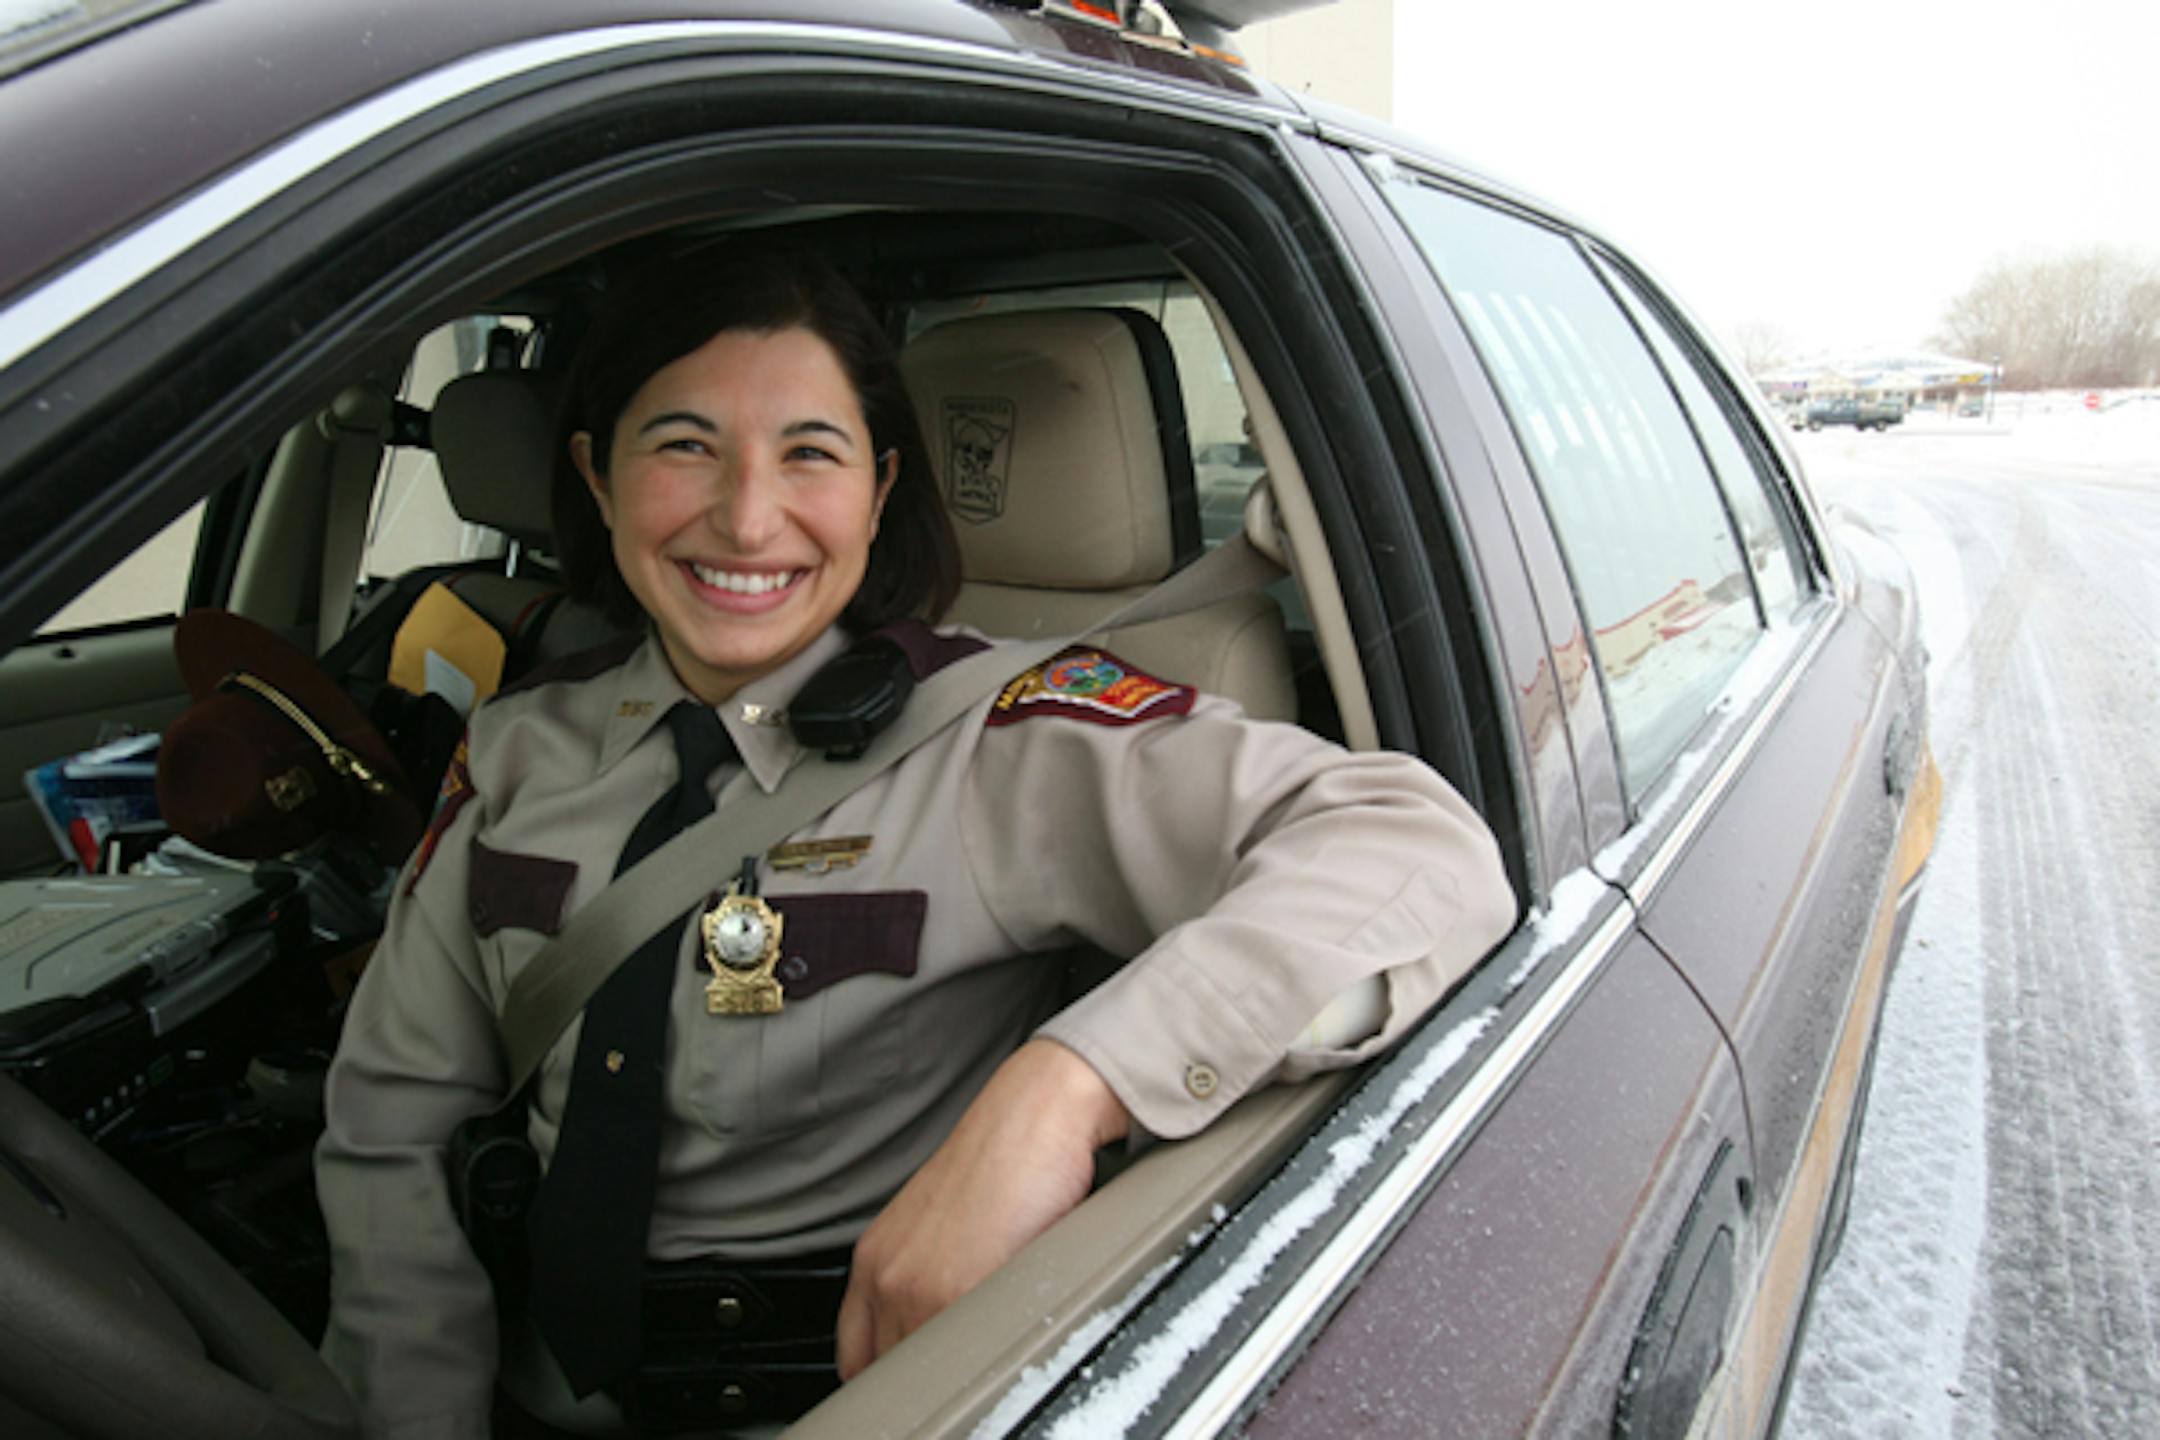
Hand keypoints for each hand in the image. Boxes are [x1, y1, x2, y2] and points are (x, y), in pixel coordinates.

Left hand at [836, 1039, 1129, 1379]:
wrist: (1037, 1115)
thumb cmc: (1005, 1160)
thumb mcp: (943, 1226)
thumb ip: (924, 1280)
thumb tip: (937, 1334)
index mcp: (874, 1260)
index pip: (856, 1354)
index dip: (888, 1371)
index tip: (913, 1376)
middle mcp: (885, 1276)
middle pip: (885, 1368)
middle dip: (920, 1374)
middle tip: (958, 1367)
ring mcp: (917, 1288)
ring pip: (922, 1372)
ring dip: (955, 1370)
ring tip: (991, 1350)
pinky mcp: (959, 1291)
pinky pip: (961, 1359)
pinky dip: (983, 1361)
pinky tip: (1006, 1337)